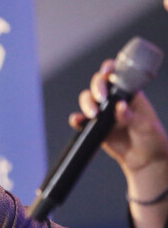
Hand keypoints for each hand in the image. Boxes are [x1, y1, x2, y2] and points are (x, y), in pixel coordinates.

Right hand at [69, 59, 167, 175]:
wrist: (145, 160)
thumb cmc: (151, 138)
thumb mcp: (146, 126)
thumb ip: (132, 116)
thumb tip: (120, 107)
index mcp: (130, 92)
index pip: (118, 73)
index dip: (109, 68)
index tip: (107, 72)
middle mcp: (115, 99)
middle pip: (98, 83)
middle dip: (96, 86)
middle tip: (100, 98)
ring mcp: (104, 112)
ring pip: (88, 99)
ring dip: (87, 103)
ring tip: (93, 115)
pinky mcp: (95, 127)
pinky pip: (82, 120)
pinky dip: (77, 119)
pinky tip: (77, 121)